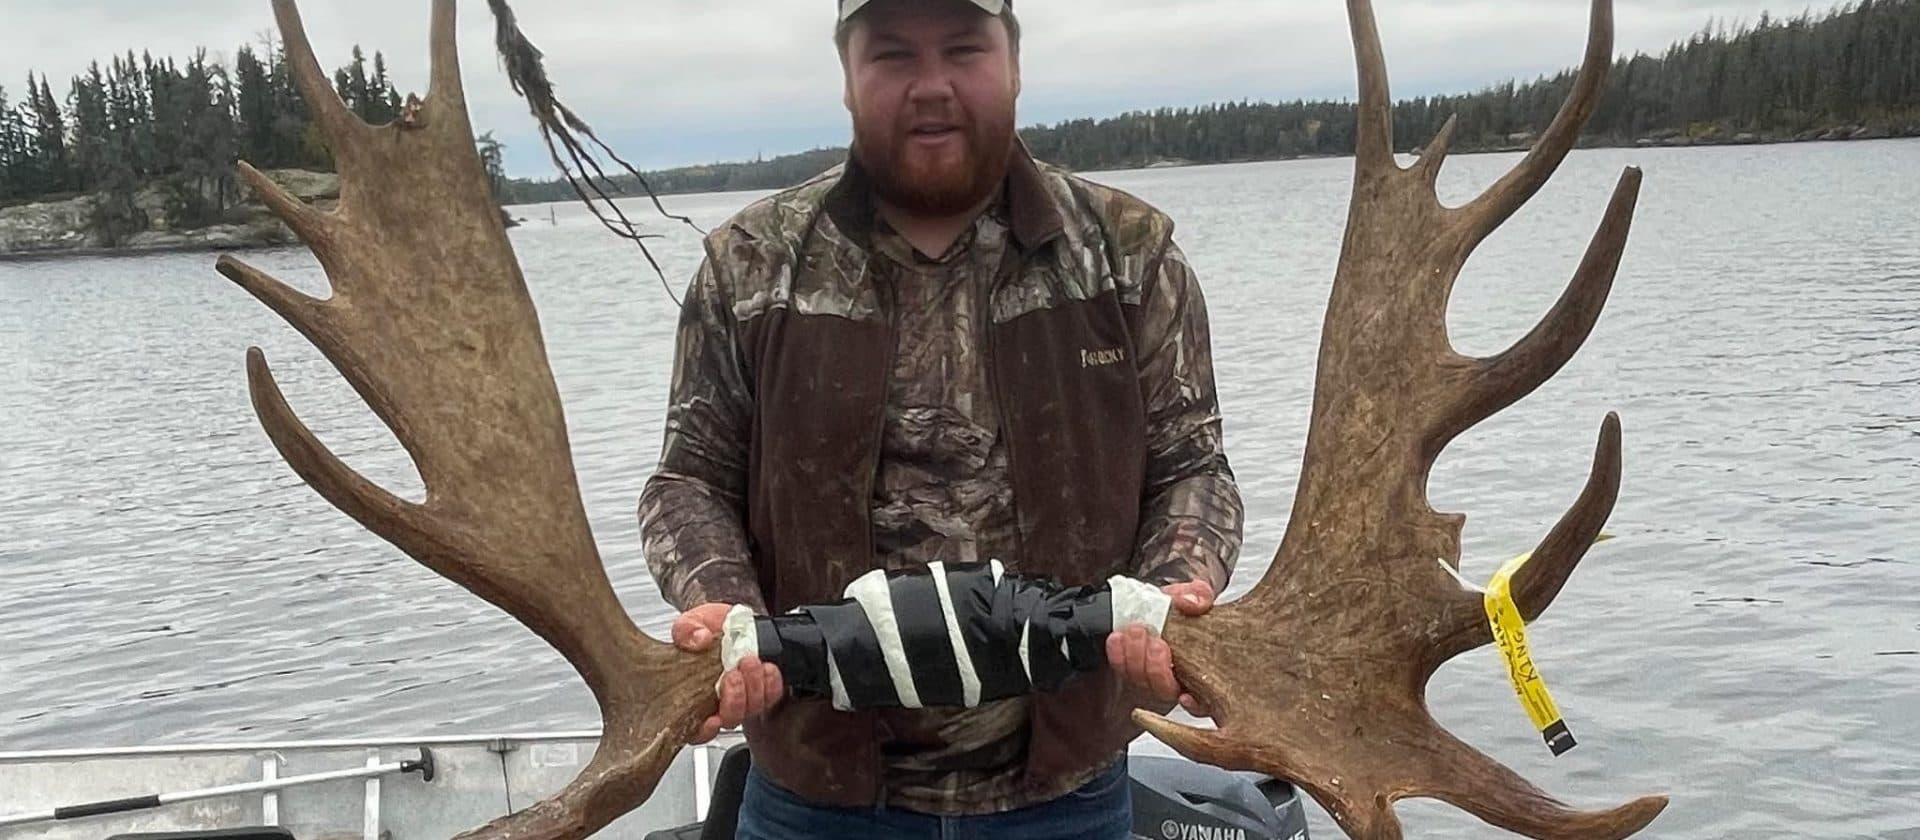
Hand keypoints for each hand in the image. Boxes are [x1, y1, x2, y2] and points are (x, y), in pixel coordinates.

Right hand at [673, 602, 783, 742]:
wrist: (729, 622)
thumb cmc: (706, 628)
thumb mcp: (690, 622)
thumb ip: (687, 630)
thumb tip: (698, 640)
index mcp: (692, 696)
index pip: (694, 730)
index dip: (703, 731)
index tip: (711, 719)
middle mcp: (717, 703)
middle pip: (729, 720)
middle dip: (734, 699)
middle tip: (733, 673)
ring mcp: (742, 698)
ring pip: (752, 709)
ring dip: (754, 688)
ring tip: (749, 662)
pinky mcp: (762, 689)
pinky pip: (772, 697)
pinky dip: (772, 684)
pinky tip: (767, 668)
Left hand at [1108, 580, 1213, 717]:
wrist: (1172, 602)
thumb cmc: (1191, 607)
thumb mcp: (1201, 596)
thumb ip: (1200, 597)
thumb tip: (1191, 603)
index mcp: (1205, 671)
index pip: (1204, 702)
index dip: (1195, 705)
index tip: (1185, 696)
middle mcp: (1179, 680)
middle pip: (1165, 691)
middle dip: (1156, 669)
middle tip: (1154, 639)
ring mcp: (1154, 674)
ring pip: (1142, 682)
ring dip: (1134, 660)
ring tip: (1134, 631)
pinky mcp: (1131, 663)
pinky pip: (1123, 669)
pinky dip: (1118, 656)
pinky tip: (1116, 640)